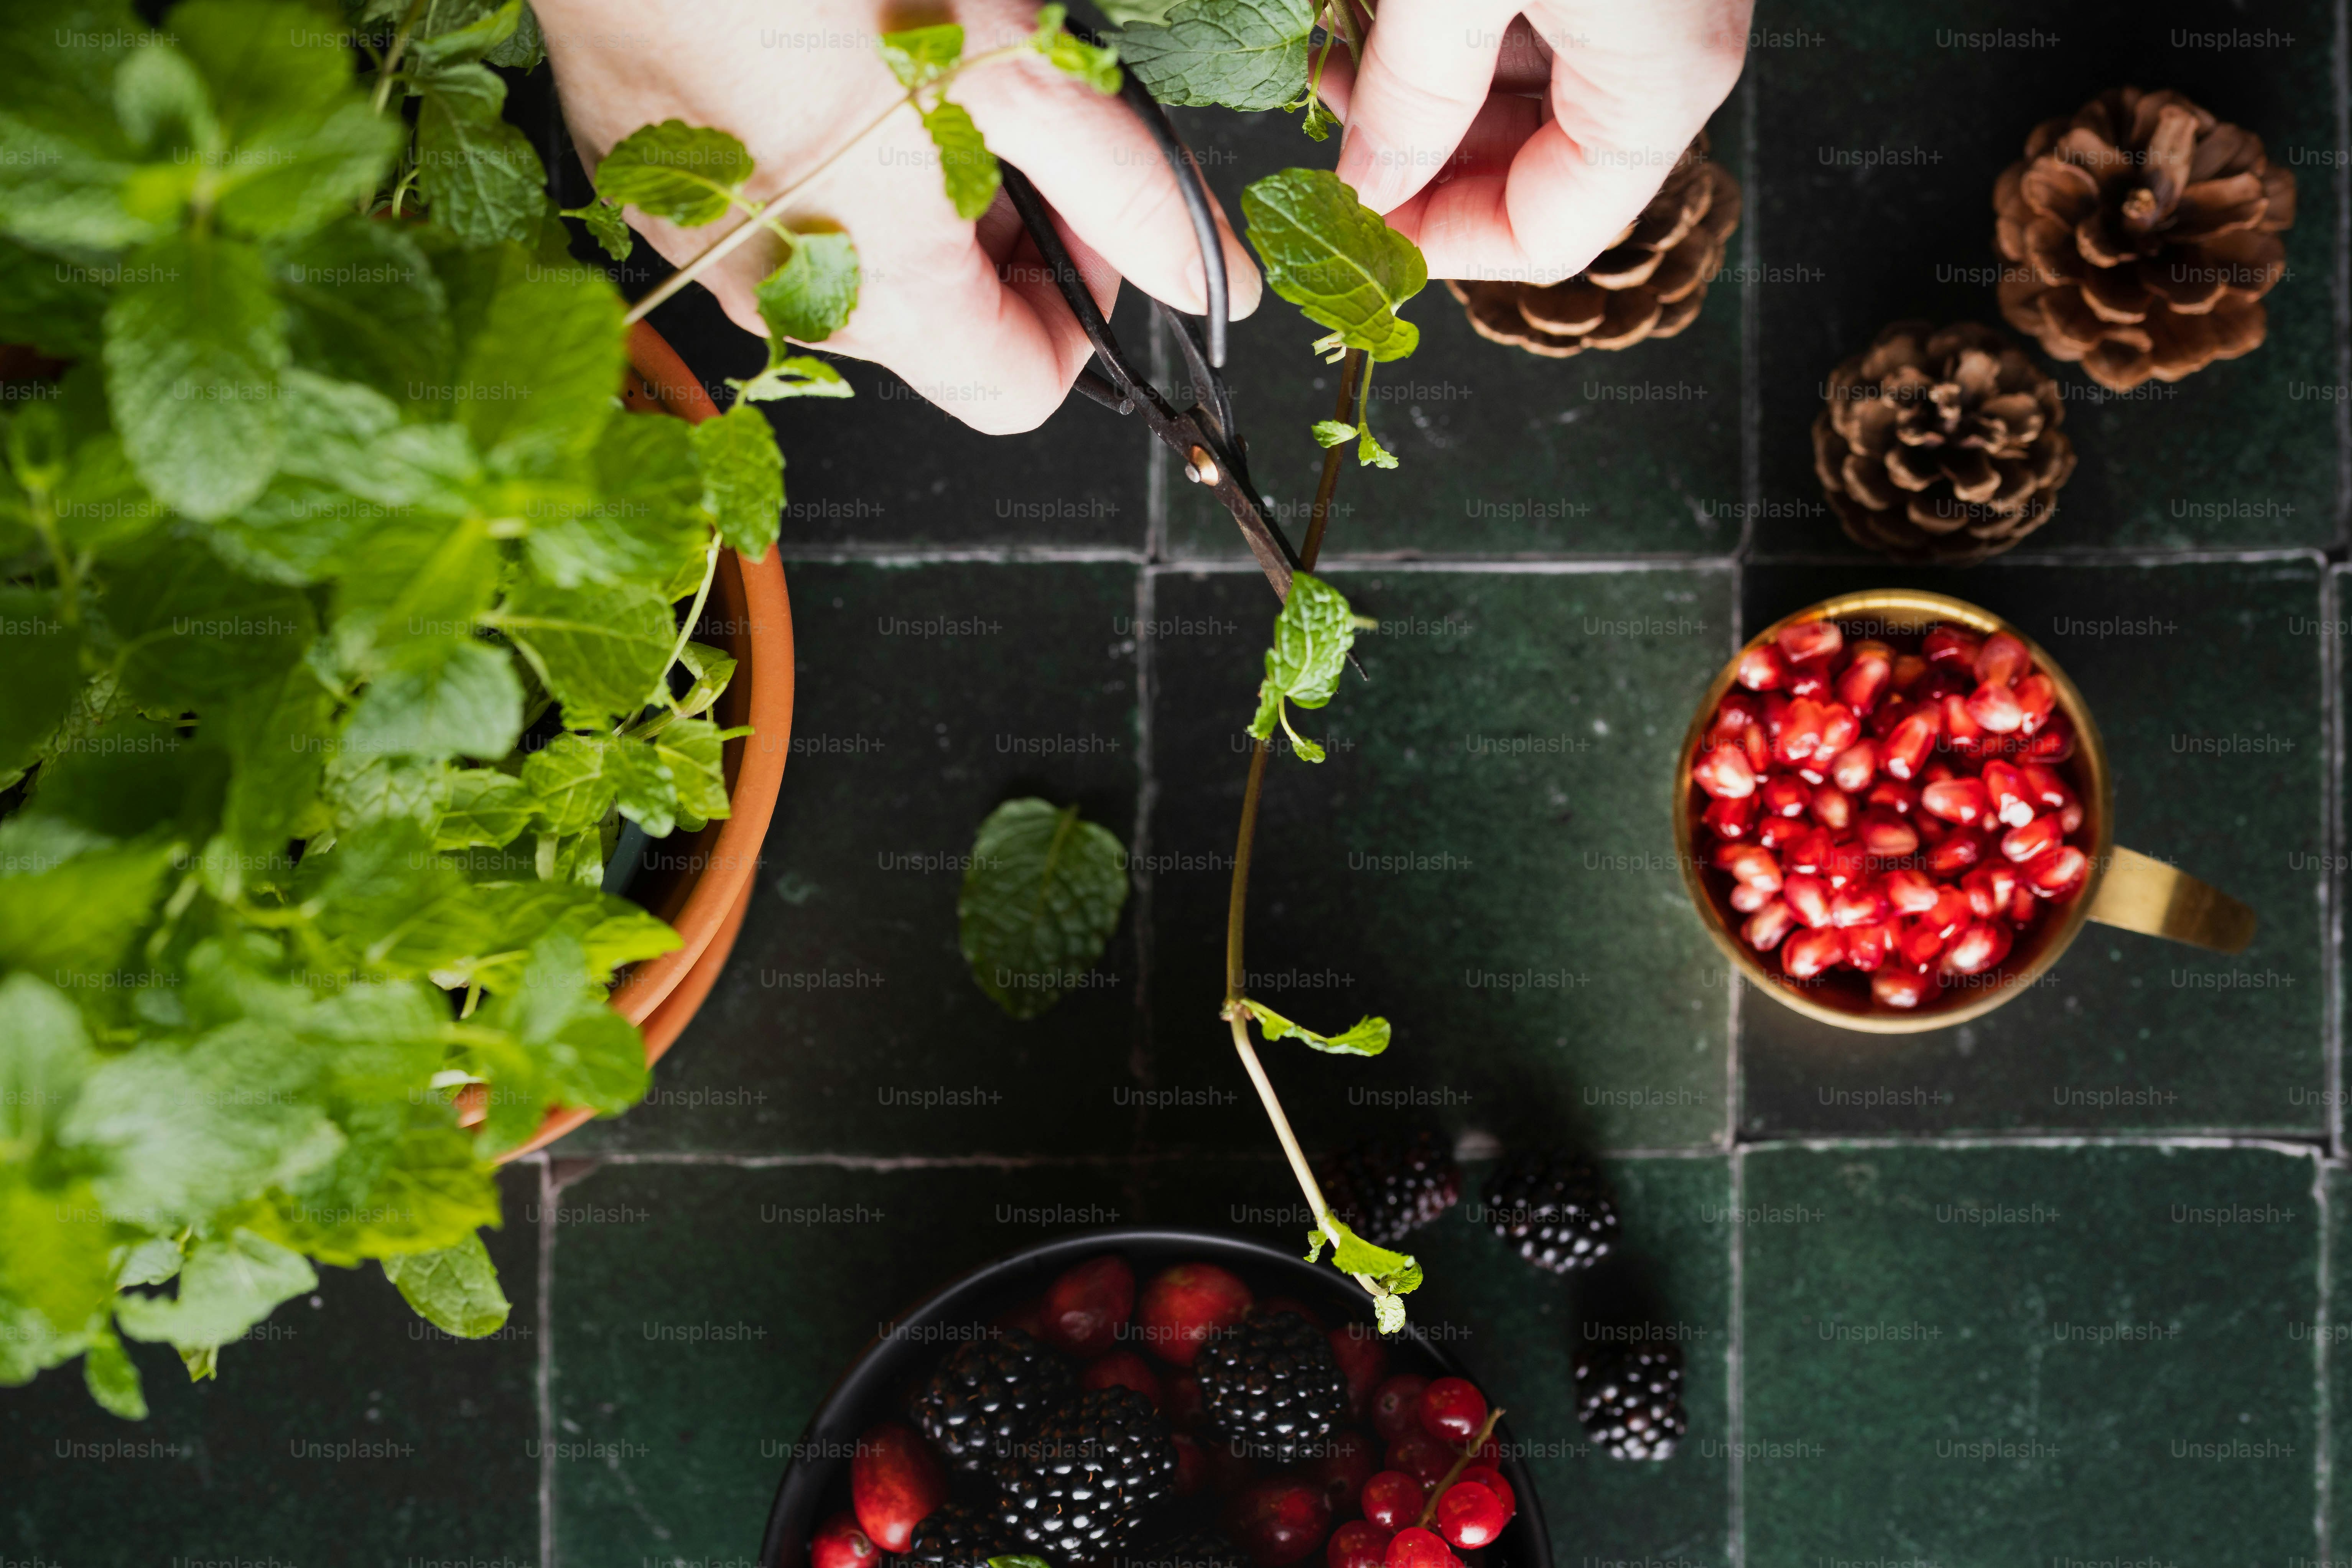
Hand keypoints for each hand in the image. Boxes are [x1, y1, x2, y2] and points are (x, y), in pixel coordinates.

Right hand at [533, 0, 1261, 433]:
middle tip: (1009, 113)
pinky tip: (820, 58)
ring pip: (849, 261)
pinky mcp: (645, 179)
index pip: (1022, 391)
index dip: (1081, 313)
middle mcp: (784, 303)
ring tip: (911, 70)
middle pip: (938, 326)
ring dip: (909, 191)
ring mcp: (701, 248)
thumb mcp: (1019, 66)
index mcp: (886, 301)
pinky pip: (761, 205)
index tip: (1089, 215)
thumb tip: (1218, 277)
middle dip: (998, 239)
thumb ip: (1126, 190)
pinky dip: (815, 157)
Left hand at [1320, 0, 1750, 282]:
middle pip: (1533, 173)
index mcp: (1659, 90)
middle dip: (1419, 160)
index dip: (1437, 246)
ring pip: (1527, 98)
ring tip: (1343, 53)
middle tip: (1332, 122)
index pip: (1544, 239)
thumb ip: (1413, 91)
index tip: (1350, 222)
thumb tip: (1366, 188)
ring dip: (1429, 92)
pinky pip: (1543, 28)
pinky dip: (1463, 31)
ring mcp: (1655, 9)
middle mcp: (1672, 59)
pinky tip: (1388, 10)